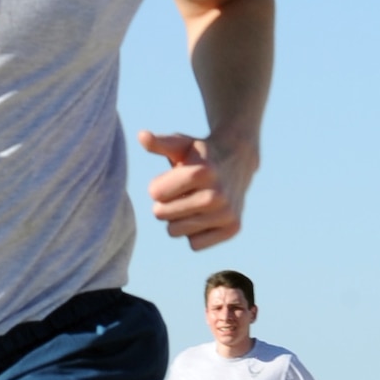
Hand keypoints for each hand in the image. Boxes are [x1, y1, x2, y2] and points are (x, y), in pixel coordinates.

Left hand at [138, 128, 255, 249]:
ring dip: (178, 219)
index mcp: (202, 172)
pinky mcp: (233, 228)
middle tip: (181, 193)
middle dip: (165, 205)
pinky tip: (205, 215)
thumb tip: (141, 136)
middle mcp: (217, 195)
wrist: (238, 161)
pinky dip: (194, 233)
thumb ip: (160, 143)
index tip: (170, 180)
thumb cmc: (200, 154)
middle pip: (162, 215)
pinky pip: (194, 244)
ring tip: (192, 202)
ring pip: (176, 231)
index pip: (156, 194)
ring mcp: (227, 213)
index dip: (157, 188)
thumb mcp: (181, 144)